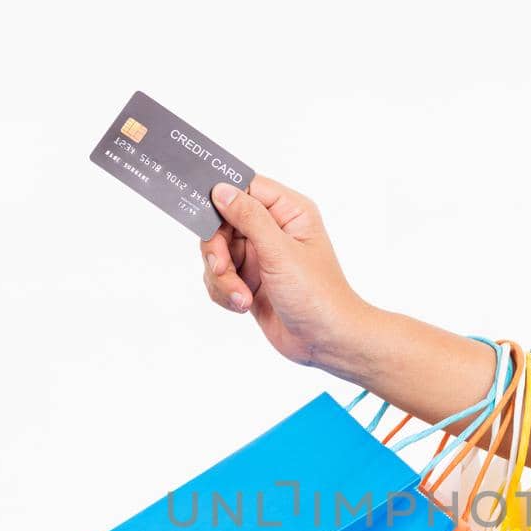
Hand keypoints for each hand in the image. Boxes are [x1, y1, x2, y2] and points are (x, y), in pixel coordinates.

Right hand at [199, 175, 366, 365]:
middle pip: (222, 223)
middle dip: (217, 250)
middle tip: (222, 269)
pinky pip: (219, 277)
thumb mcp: (280, 252)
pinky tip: (243, 304)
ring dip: (222, 278)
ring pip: (217, 253)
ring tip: (242, 297)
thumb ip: (249, 218)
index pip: (245, 189)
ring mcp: (260, 256)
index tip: (205, 218)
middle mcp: (273, 230)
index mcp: (288, 212)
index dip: (222, 200)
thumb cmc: (316, 295)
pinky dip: (224, 292)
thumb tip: (221, 190)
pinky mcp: (249, 280)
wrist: (325, 341)